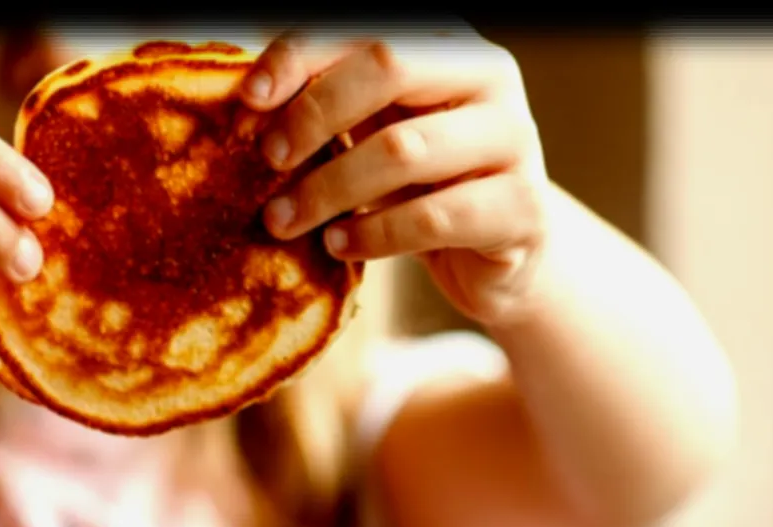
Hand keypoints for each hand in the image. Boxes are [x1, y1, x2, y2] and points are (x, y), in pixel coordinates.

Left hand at [240, 25, 551, 326]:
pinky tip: (338, 246)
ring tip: (284, 220)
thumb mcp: (377, 127)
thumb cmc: (423, 183)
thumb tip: (251, 91)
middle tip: (268, 160)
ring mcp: (515, 139)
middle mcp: (491, 75)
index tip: (249, 98)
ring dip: (329, 188)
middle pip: (391, 65)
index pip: (368, 26)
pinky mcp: (523, 208)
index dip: (302, 53)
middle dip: (315, 113)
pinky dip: (373, 235)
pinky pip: (433, 217)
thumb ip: (331, 100)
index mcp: (449, 41)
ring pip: (406, 148)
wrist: (499, 255)